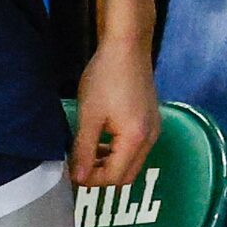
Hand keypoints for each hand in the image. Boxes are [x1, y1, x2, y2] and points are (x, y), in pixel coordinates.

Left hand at [70, 35, 158, 185]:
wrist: (126, 46)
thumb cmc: (105, 77)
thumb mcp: (90, 115)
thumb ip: (84, 149)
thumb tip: (77, 177)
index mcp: (136, 139)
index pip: (115, 177)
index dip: (92, 180)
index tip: (72, 172)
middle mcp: (150, 139)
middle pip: (127, 175)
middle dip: (102, 176)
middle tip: (80, 167)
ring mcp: (153, 129)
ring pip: (132, 162)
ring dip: (110, 164)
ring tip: (87, 153)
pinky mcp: (151, 120)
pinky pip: (136, 148)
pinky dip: (119, 151)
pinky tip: (102, 140)